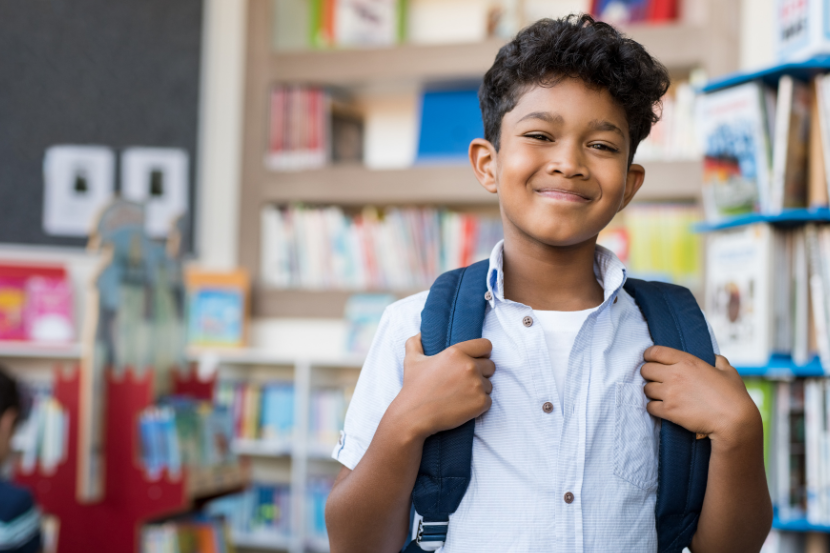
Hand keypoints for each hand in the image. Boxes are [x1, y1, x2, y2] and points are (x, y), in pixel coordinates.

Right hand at [389, 334, 494, 438]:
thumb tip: (420, 333)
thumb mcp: (412, 361)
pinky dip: (479, 405)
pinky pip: (488, 401)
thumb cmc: (414, 388)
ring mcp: (476, 385)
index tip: (476, 360)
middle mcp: (469, 366)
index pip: (485, 345)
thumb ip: (415, 343)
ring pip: (489, 385)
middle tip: (465, 382)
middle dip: (481, 373)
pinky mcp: (480, 402)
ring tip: (461, 395)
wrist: (414, 416)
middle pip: (491, 366)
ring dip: (479, 390)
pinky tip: (463, 406)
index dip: (482, 353)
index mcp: (456, 353)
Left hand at [640, 346, 760, 448]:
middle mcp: (675, 374)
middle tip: (656, 380)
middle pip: (646, 370)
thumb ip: (719, 362)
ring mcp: (670, 393)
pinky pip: (649, 406)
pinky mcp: (668, 411)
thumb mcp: (729, 372)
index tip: (650, 360)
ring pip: (646, 388)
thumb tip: (715, 358)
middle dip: (649, 374)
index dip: (649, 355)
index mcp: (687, 361)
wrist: (734, 422)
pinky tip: (662, 408)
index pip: (655, 352)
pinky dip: (654, 407)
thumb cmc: (734, 396)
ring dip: (652, 392)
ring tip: (661, 395)